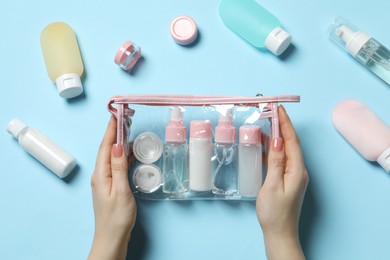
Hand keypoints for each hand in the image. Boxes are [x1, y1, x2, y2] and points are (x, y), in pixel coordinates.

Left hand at [88, 116, 136, 259]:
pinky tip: (132, 153)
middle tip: (125, 118)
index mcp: (101, 174)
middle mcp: (100, 174)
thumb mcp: (121, 191)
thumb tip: (118, 146)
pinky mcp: (111, 185)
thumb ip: (119, 167)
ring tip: (129, 130)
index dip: (111, 129)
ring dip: (120, 143)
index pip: (105, 146)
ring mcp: (105, 180)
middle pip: (107, 148)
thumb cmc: (117, 218)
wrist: (112, 239)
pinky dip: (124, 155)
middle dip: (115, 132)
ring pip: (112, 156)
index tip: (116, 114)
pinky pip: (117, 165)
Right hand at [256, 106, 308, 259]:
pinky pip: (281, 158)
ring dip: (276, 137)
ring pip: (285, 150)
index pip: (292, 141)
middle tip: (271, 112)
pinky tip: (264, 145)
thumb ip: (276, 162)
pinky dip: (273, 149)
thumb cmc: (274, 212)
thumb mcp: (272, 186)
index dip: (286, 124)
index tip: (279, 109)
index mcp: (297, 170)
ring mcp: (293, 175)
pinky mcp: (287, 179)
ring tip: (265, 124)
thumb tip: (277, 140)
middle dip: (282, 126)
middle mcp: (298, 170)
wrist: (279, 232)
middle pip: (290, 143)